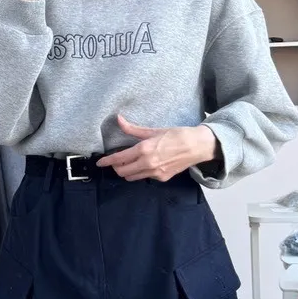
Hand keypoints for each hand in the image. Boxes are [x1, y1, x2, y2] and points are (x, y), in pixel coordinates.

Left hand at [97, 115, 218, 182]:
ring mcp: (155, 173)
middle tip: (117, 161)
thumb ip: (133, 129)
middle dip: (117, 167)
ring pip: (132, 177)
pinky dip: (141, 172)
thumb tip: (119, 120)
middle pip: (123, 172)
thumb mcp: (154, 130)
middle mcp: (148, 164)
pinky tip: (145, 165)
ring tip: (129, 163)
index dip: (107, 162)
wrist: (197, 146)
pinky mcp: (162, 178)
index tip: (100, 163)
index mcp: (144, 150)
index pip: (119, 159)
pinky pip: (145, 177)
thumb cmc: (177, 135)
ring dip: (127, 172)